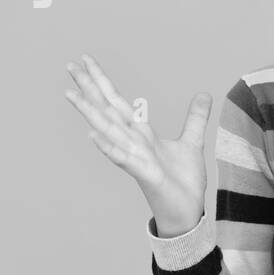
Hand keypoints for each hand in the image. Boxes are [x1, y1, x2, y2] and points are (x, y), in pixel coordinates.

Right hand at [63, 53, 211, 233]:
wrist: (186, 213)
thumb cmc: (183, 182)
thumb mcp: (192, 143)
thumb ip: (195, 118)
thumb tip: (203, 93)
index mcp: (142, 134)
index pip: (118, 102)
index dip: (102, 81)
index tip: (86, 61)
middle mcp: (133, 143)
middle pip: (107, 110)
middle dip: (90, 88)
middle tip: (69, 64)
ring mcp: (136, 158)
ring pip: (109, 131)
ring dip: (90, 113)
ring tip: (71, 93)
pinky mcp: (145, 175)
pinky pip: (123, 158)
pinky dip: (108, 147)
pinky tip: (92, 134)